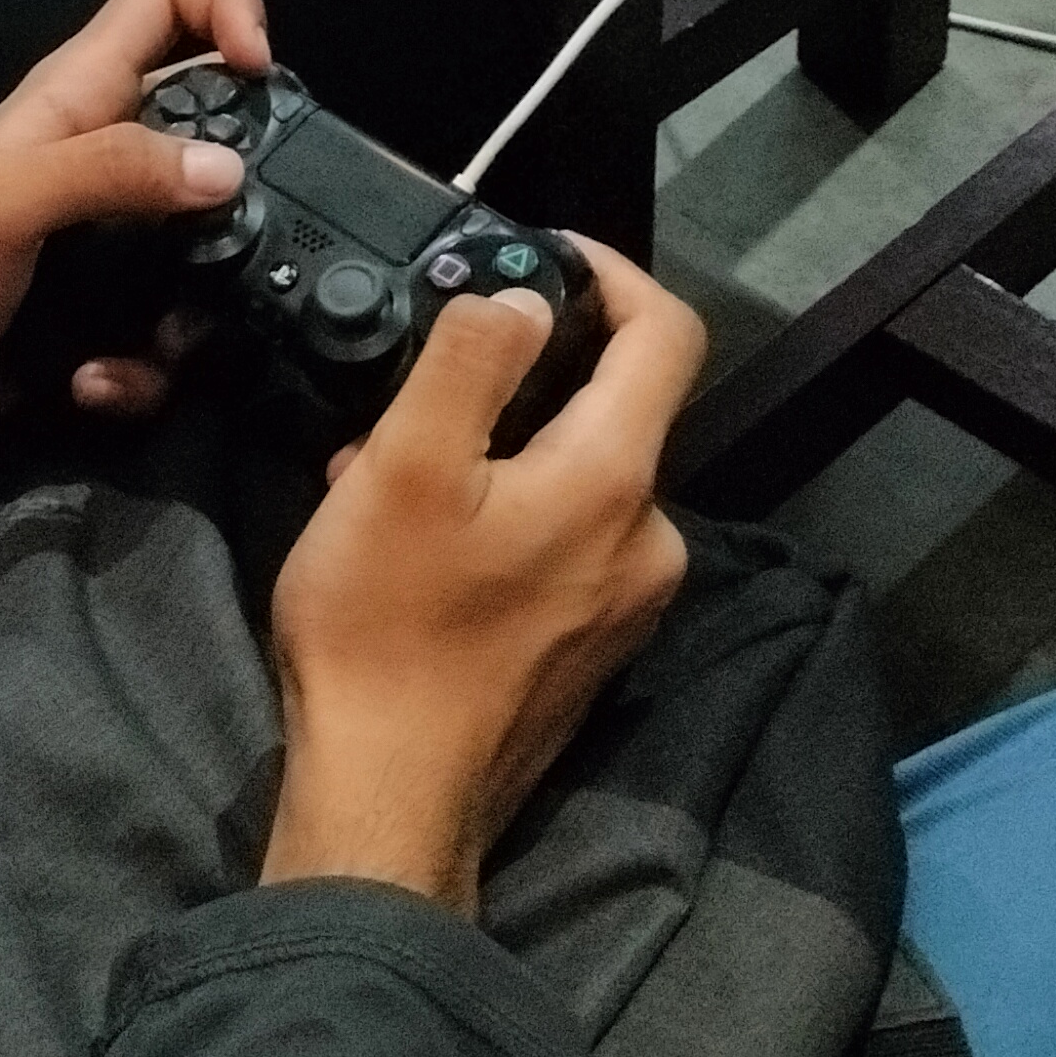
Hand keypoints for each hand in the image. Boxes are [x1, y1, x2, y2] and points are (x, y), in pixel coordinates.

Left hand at [0, 0, 273, 459]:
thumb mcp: (9, 200)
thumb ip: (114, 170)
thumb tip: (226, 172)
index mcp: (81, 94)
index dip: (228, 6)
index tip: (261, 71)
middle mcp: (108, 152)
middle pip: (217, 121)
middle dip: (245, 181)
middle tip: (248, 234)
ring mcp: (113, 233)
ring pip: (209, 240)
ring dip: (197, 301)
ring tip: (161, 334)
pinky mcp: (111, 306)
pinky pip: (170, 326)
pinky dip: (148, 362)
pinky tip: (101, 378)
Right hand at [260, 238, 704, 917]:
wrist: (387, 803)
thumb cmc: (387, 630)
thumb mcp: (404, 466)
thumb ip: (471, 359)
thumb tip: (523, 297)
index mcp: (616, 480)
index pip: (668, 333)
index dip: (610, 271)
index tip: (539, 253)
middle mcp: (648, 540)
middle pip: (616, 406)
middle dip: (525, 374)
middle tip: (426, 379)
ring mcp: (626, 604)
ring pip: (578, 478)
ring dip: (500, 451)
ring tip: (394, 470)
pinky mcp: (591, 650)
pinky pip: (565, 543)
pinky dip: (504, 514)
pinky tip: (418, 542)